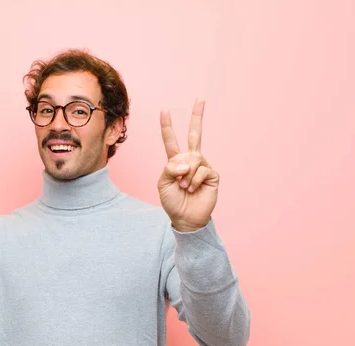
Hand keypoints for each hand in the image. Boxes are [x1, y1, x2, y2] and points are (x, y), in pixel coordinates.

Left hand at [157, 99, 218, 231]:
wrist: (185, 217)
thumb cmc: (172, 200)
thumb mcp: (163, 183)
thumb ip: (170, 168)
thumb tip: (186, 162)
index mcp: (175, 161)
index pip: (171, 140)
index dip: (167, 126)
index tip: (164, 110)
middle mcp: (190, 160)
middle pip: (195, 134)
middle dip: (197, 116)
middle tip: (200, 99)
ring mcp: (202, 166)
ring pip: (194, 159)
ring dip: (186, 175)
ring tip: (184, 187)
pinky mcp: (212, 175)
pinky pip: (202, 170)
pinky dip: (194, 180)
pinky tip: (193, 189)